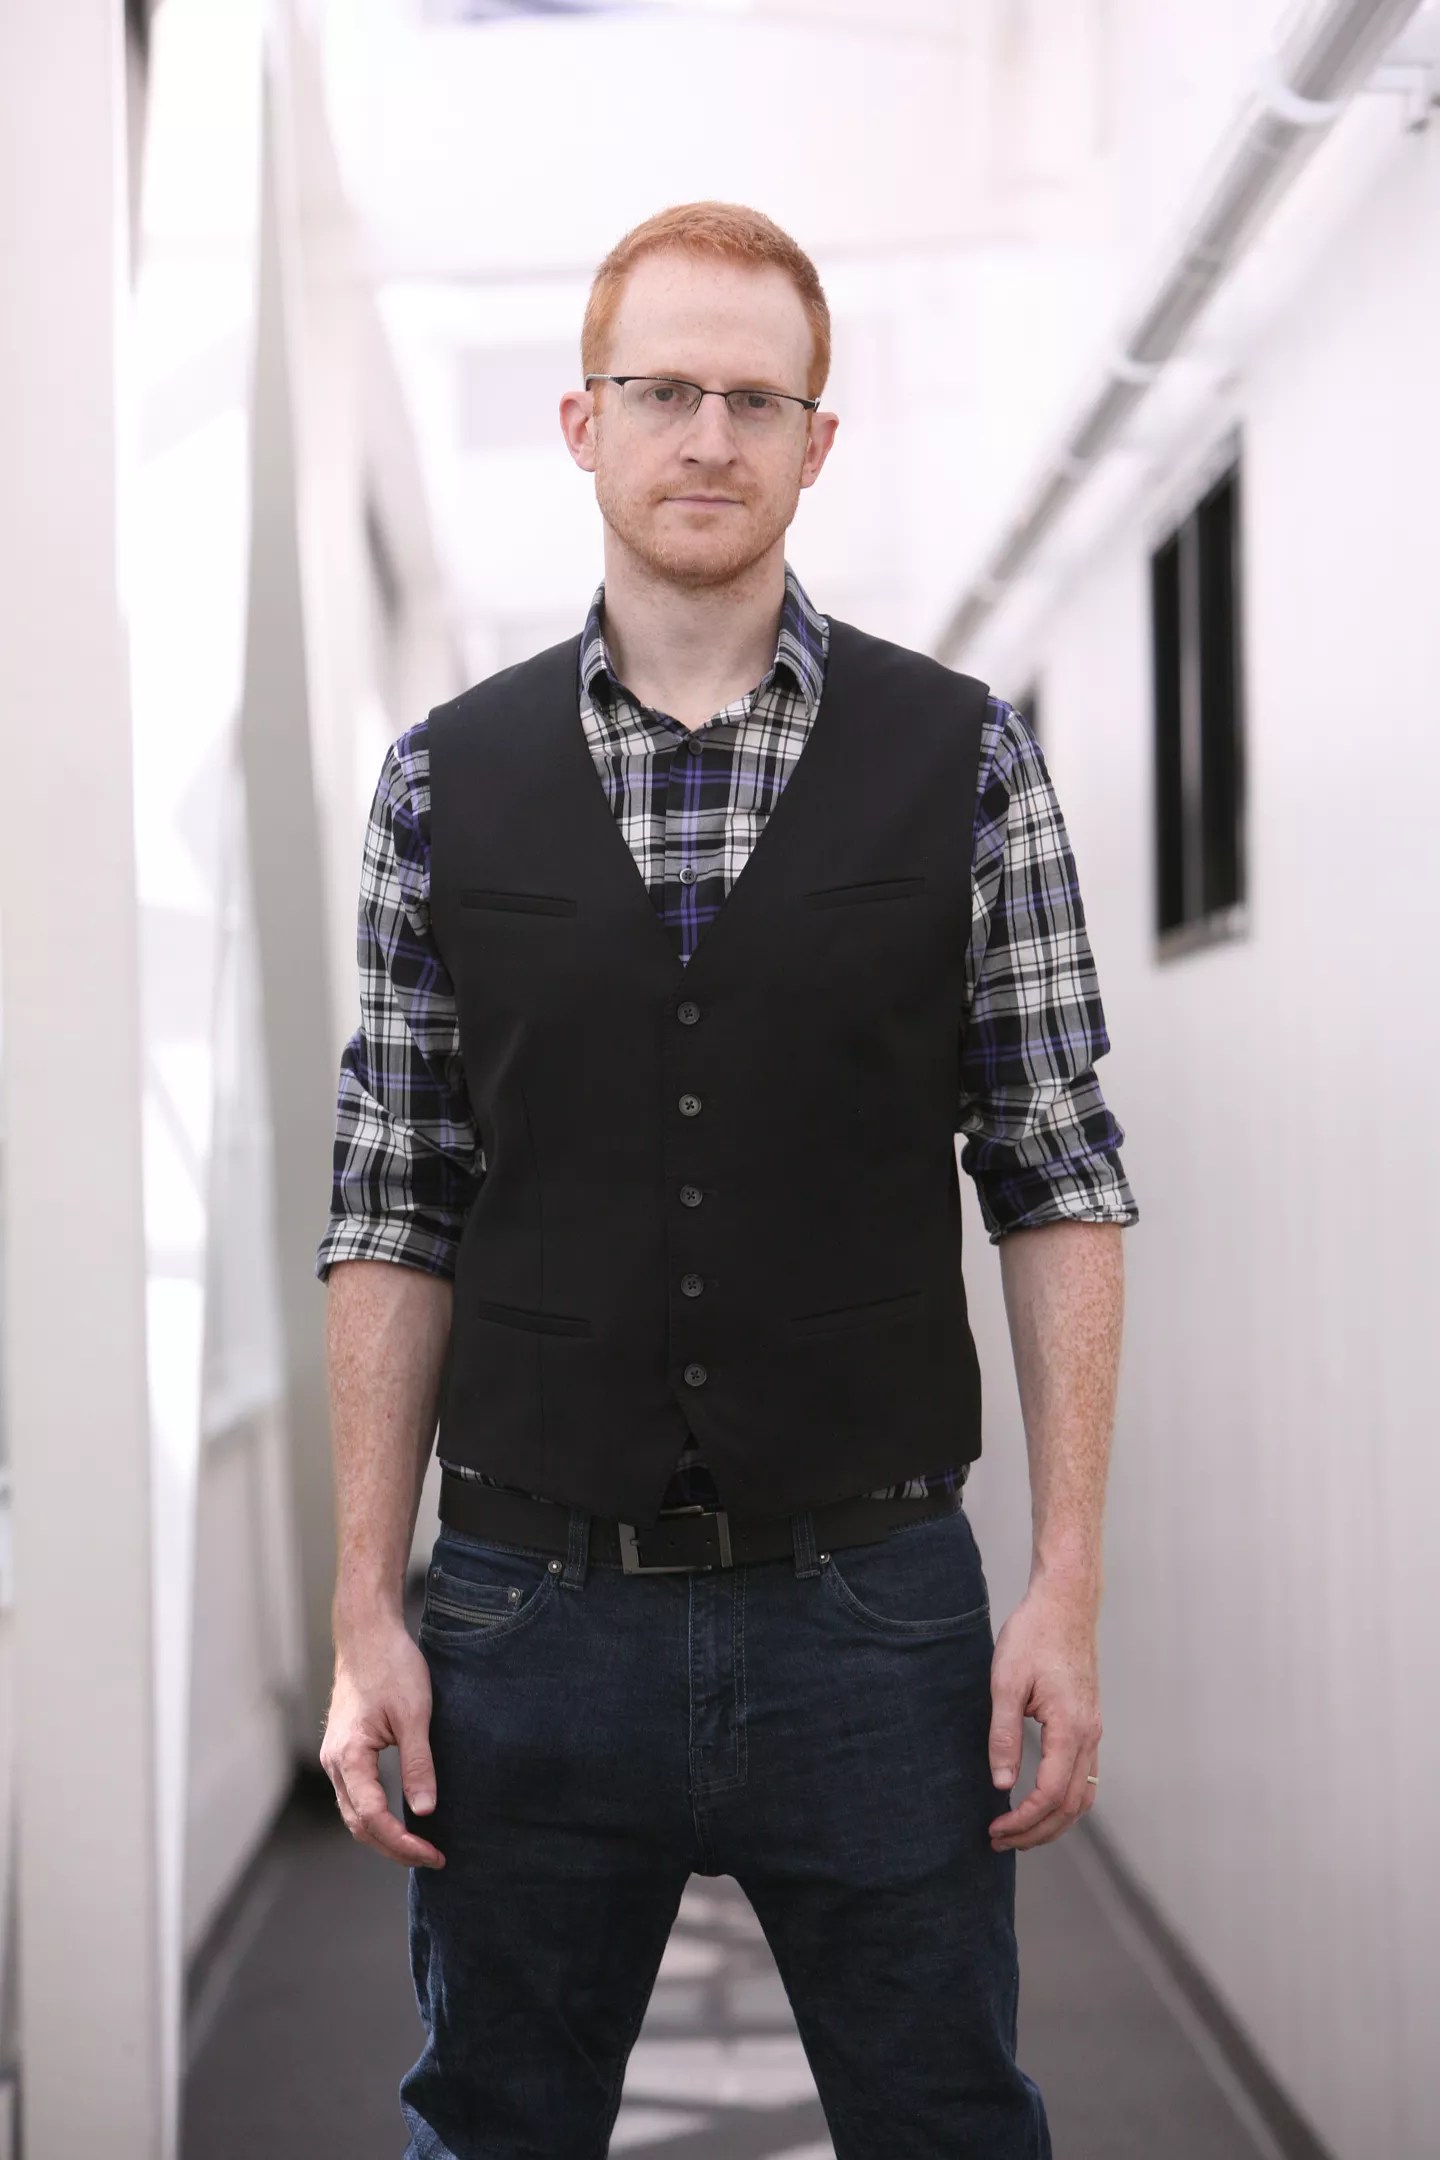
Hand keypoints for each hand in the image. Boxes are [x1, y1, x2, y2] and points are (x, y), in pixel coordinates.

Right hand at [319, 1621, 445, 1868]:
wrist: (367, 1633)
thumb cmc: (391, 1666)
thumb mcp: (415, 1714)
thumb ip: (418, 1764)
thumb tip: (425, 1811)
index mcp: (348, 1756)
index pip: (374, 1818)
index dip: (403, 1843)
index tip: (434, 1854)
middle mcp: (334, 1762)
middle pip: (359, 1824)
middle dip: (394, 1847)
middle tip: (431, 1857)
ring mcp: (334, 1756)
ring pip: (354, 1813)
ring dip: (383, 1835)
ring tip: (418, 1846)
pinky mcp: (342, 1749)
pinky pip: (354, 1795)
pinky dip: (374, 1815)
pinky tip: (398, 1818)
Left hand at [986, 1578, 1101, 1850]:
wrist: (1065, 1604)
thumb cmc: (1034, 1636)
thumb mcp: (1006, 1683)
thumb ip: (1003, 1735)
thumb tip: (1001, 1784)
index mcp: (1071, 1729)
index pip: (1051, 1795)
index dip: (1023, 1820)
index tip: (995, 1829)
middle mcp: (1090, 1736)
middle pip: (1071, 1806)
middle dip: (1037, 1832)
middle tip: (1000, 1841)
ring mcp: (1094, 1731)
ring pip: (1083, 1796)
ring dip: (1053, 1821)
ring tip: (1019, 1831)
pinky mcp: (1089, 1723)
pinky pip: (1085, 1777)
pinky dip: (1065, 1801)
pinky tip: (1040, 1802)